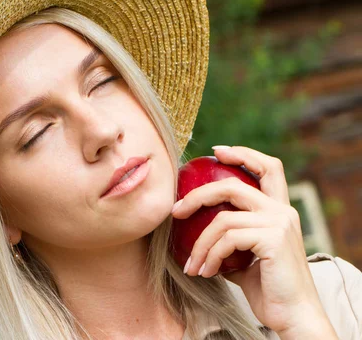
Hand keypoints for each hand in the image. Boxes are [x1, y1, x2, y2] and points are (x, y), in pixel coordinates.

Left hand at [171, 146, 333, 335]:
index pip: (269, 167)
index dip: (244, 153)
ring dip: (199, 245)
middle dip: (198, 196)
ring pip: (222, 219)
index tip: (216, 151)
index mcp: (279, 210)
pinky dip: (210, 256)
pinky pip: (226, 239)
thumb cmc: (267, 288)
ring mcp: (279, 222)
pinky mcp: (273, 238)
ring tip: (192, 266)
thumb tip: (194, 228)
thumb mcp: (243, 257)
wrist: (291, 316)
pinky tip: (206, 272)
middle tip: (175, 212)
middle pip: (233, 185)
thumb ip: (228, 237)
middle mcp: (282, 210)